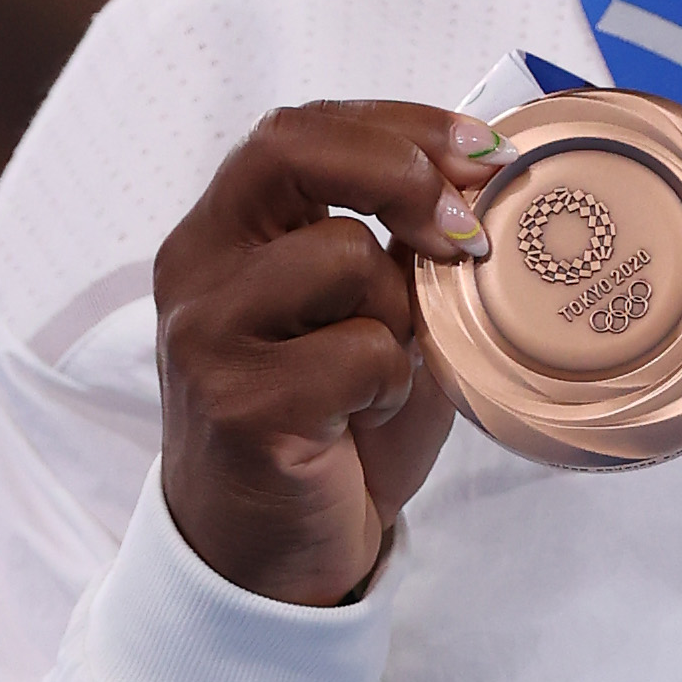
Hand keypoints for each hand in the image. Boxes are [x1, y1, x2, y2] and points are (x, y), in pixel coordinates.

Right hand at [156, 103, 503, 606]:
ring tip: (383, 370)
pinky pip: (358, 351)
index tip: (482, 151)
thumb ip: (400, 249)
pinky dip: (390, 382)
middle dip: (400, 172)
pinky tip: (364, 418)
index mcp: (223, 233)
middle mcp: (196, 267)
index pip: (296, 131)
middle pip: (291, 151)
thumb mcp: (367, 316)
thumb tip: (486, 177)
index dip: (398, 125)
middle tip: (464, 228)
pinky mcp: (238, 405)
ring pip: (341, 255)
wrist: (270, 555)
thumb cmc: (329, 427)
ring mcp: (205, 334)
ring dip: (397, 310)